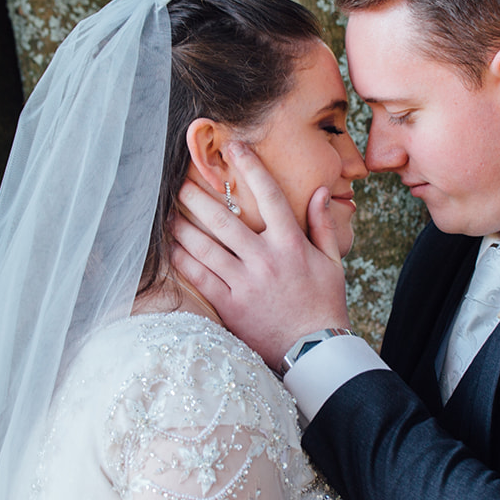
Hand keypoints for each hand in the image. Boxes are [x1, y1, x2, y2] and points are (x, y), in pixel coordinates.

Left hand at [171, 142, 350, 366]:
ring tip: (167, 210)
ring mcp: (245, 283)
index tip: (233, 147)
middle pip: (224, 218)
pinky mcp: (229, 306)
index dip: (250, 167)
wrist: (316, 352)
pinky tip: (170, 245)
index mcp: (291, 244)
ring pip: (205, 246)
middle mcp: (265, 259)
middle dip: (198, 195)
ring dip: (182, 224)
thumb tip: (319, 191)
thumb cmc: (324, 306)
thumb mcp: (332, 263)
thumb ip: (322, 225)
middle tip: (180, 179)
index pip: (270, 195)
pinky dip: (182, 259)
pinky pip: (199, 277)